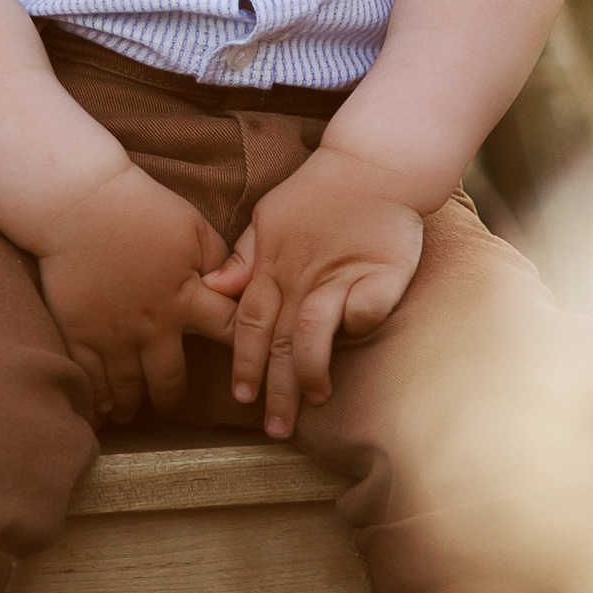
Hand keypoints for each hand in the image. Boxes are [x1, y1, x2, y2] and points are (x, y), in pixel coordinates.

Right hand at [32, 159, 233, 424]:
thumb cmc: (139, 207)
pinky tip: (100, 409)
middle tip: (171, 403)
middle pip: (171, 381)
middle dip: (172, 398)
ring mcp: (114, 334)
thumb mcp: (192, 226)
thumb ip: (219, 260)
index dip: (246, 355)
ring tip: (131, 412)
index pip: (229, 333)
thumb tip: (238, 285)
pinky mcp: (80, 333)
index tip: (252, 373)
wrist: (78, 202)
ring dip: (133, 405)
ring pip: (129, 388)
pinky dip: (97, 400)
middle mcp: (153, 325)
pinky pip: (91, 380)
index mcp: (187, 296)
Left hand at [200, 144, 429, 437]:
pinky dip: (358, 325)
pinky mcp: (380, 275)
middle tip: (275, 429)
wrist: (373, 163)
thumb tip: (212, 289)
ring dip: (311, 371)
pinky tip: (353, 342)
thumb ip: (245, 257)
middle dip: (276, 388)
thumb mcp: (269, 216)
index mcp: (273, 265)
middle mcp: (303, 276)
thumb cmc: (318, 192)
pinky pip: (365, 311)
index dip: (245, 361)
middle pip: (281, 340)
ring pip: (315, 333)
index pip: (250, 323)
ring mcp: (341, 276)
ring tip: (313, 398)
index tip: (243, 398)